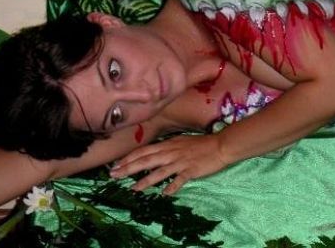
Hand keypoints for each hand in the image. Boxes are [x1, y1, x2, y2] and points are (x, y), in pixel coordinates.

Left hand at [109, 134, 227, 194]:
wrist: (220, 145)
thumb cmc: (202, 143)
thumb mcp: (181, 141)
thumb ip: (168, 147)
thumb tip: (155, 152)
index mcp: (169, 144)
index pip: (144, 151)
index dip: (129, 157)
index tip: (116, 164)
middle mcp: (171, 152)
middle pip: (146, 160)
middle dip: (128, 168)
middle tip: (114, 175)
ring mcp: (180, 162)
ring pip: (159, 172)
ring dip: (145, 181)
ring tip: (133, 189)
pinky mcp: (191, 170)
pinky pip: (179, 180)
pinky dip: (171, 187)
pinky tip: (164, 194)